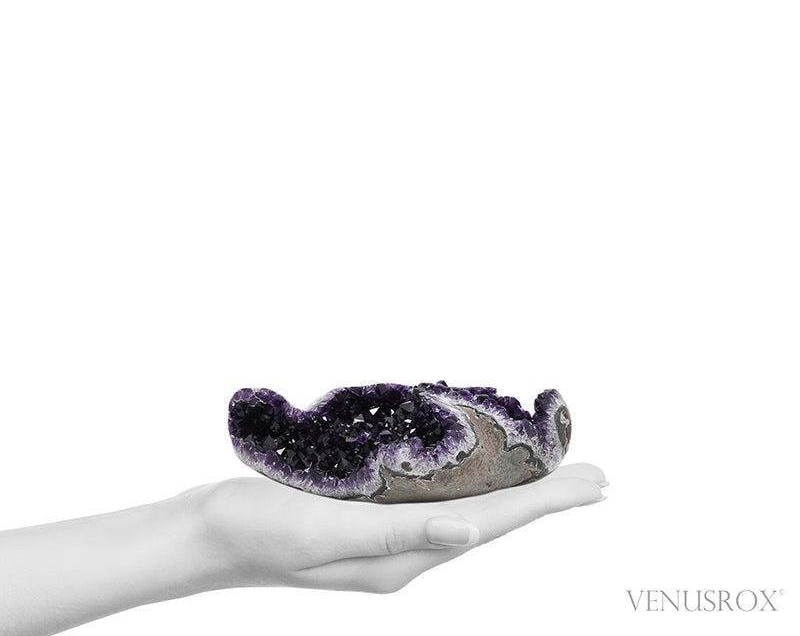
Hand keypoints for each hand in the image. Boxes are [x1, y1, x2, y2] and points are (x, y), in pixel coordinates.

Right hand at [190, 462, 607, 593]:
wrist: (210, 530)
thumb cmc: (261, 530)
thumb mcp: (329, 535)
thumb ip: (402, 533)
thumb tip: (473, 534)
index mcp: (405, 557)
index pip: (494, 524)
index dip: (547, 502)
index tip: (596, 485)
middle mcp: (407, 547)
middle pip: (493, 516)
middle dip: (547, 495)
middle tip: (597, 476)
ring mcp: (388, 530)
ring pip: (469, 504)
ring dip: (515, 486)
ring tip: (553, 473)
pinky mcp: (369, 511)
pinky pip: (434, 493)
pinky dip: (470, 479)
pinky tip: (478, 470)